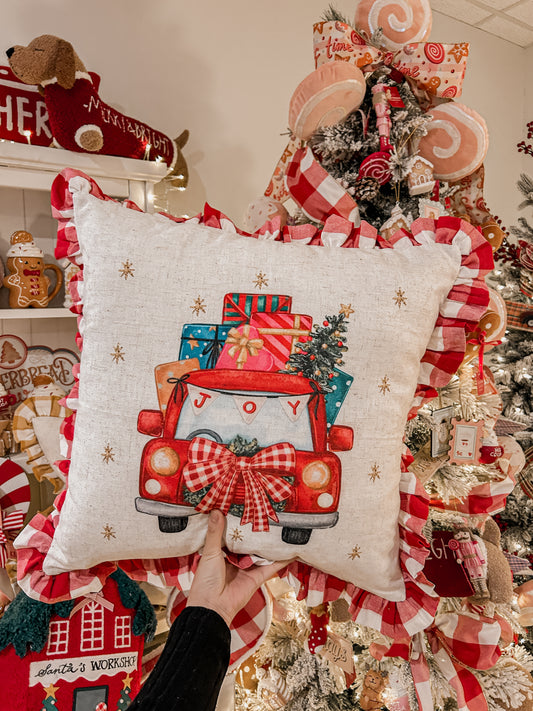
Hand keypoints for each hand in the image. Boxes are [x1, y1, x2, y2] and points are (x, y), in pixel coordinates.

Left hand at [186, 510, 292, 626]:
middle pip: (250, 542)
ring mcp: (248, 568)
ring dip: (271, 543)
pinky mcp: (257, 577)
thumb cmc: (206, 580)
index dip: (240, 522)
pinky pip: (271, 567)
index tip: (248, 506)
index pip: (233, 534)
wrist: (212, 607)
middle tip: (269, 513)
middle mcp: (236, 559)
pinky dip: (282, 560)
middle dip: (258, 531)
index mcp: (222, 552)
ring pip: (262, 553)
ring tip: (283, 526)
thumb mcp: (209, 553)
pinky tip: (292, 550)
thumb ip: (215, 533)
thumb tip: (215, 510)